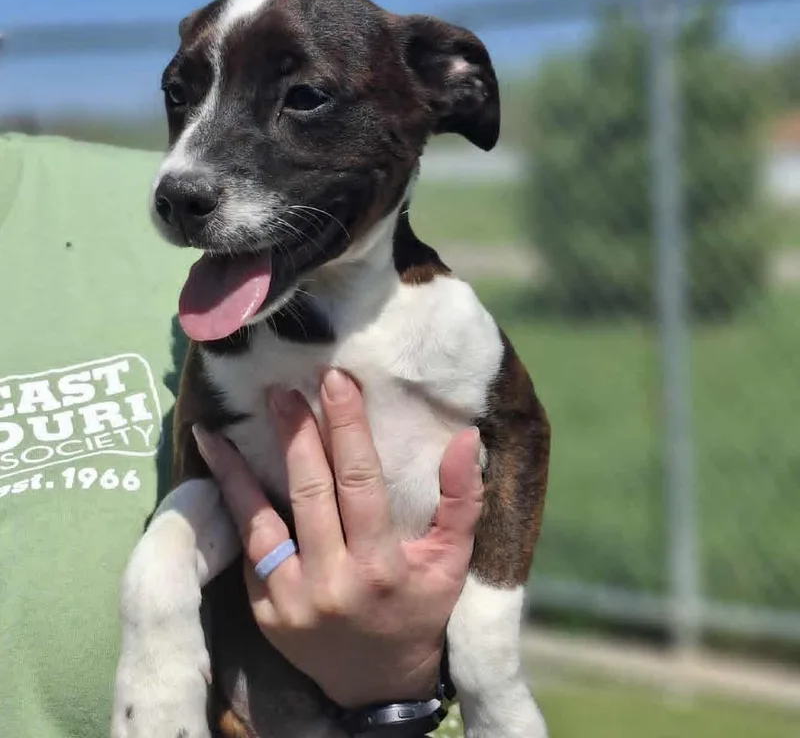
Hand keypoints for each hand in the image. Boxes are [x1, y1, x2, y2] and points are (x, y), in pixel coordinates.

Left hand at [193, 367, 482, 708]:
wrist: (377, 685)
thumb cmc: (419, 613)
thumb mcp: (452, 561)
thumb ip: (462, 499)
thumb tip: (464, 438)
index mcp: (381, 566)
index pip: (361, 482)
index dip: (348, 428)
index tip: (337, 381)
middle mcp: (332, 582)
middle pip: (308, 492)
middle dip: (295, 434)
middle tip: (282, 390)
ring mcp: (290, 601)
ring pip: (259, 521)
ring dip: (236, 471)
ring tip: (216, 430)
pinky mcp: (264, 612)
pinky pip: (248, 551)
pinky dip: (233, 509)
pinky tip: (218, 473)